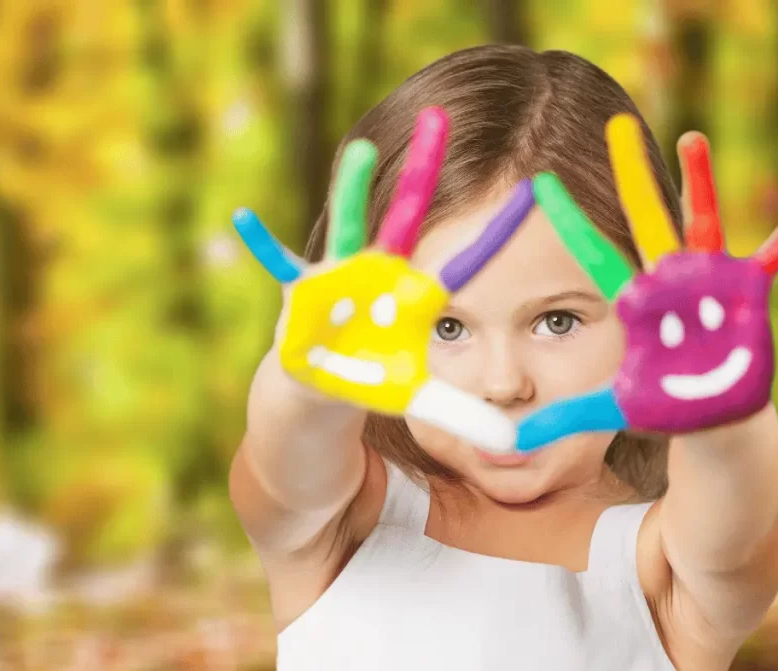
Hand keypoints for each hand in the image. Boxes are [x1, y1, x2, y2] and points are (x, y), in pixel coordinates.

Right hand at [233, 107, 535, 451]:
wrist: (321, 386)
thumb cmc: (373, 379)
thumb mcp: (420, 399)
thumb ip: (464, 416)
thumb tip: (513, 446)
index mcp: (413, 294)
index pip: (464, 261)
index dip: (495, 233)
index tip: (534, 190)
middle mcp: (380, 272)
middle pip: (406, 217)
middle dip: (422, 171)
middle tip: (442, 117)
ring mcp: (340, 277)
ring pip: (348, 227)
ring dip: (352, 191)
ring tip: (362, 152)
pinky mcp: (303, 294)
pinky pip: (279, 266)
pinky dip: (262, 245)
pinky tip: (243, 217)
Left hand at [516, 113, 777, 450]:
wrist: (709, 414)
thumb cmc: (660, 405)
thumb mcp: (610, 408)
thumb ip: (562, 418)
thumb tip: (507, 444)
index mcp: (634, 302)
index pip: (593, 256)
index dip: (570, 222)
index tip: (538, 184)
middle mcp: (666, 281)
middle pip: (643, 220)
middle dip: (630, 175)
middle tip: (613, 126)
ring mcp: (706, 281)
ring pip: (699, 222)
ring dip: (699, 182)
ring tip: (690, 138)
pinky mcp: (744, 291)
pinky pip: (774, 254)